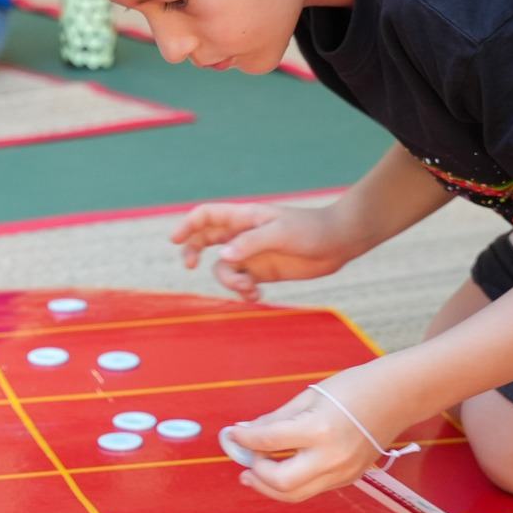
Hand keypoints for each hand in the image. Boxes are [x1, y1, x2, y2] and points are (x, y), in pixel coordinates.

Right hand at [171, 201, 359, 299]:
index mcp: (244, 218)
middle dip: (193, 252)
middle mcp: (243, 235)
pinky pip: (242, 283)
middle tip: (189, 266)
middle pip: (206, 240)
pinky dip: (244, 293)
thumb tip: (224, 256)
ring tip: (249, 289)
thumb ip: (251, 243)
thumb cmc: (310, 230)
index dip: (188, 225)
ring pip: (224, 268)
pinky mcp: (263, 272)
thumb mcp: (280, 233)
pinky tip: (258, 295)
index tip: (175, 241)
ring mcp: (253, 254)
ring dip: (230, 282)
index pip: (207, 216)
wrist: (338, 243)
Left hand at [228, 364, 415, 503]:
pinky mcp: (349, 479)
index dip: (244, 440)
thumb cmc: (353, 388)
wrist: (396, 397)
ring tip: (253, 473)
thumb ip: (275, 419)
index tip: (232, 436)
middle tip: (245, 461)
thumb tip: (245, 432)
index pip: (269, 441)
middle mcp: (331, 458)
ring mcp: (343, 472)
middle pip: (281, 483)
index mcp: (319, 430)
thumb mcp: (309, 397)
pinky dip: (292, 483)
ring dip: (270, 486)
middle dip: (257, 473)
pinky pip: (312, 488)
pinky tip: (282, 469)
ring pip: (296, 494)